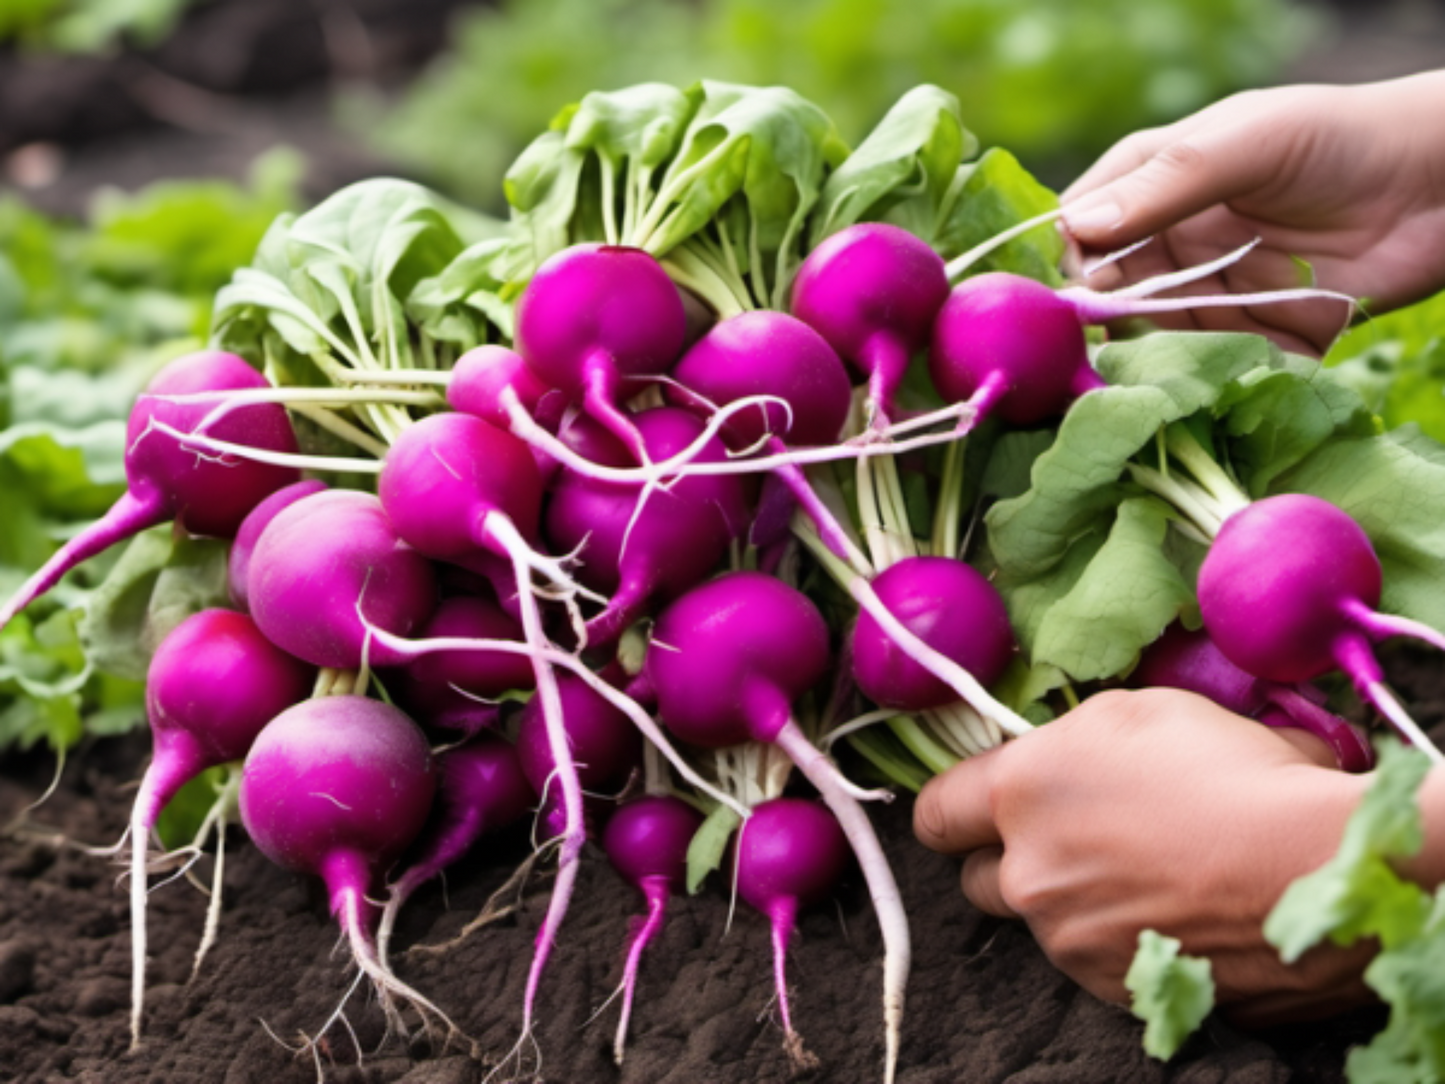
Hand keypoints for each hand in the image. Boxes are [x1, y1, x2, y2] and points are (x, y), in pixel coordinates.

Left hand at [913, 688, 1375, 1026]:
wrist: (1318, 865)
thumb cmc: (1233, 769)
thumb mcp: (1137, 714)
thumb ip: (1072, 745)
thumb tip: (1067, 759)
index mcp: (1020, 793)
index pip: (937, 811)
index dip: (955, 807)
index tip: (977, 806)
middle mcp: (1026, 874)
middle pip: (978, 876)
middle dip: (1008, 859)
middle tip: (1066, 839)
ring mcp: (1069, 941)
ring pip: (1041, 922)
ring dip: (1071, 901)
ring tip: (1143, 874)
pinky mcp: (1116, 989)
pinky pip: (1095, 962)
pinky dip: (1119, 941)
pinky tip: (1173, 914)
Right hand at [1059, 72, 1444, 354]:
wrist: (1441, 189)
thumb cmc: (1342, 140)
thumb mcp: (1247, 142)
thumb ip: (1166, 184)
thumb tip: (1076, 230)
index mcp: (1153, 182)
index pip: (1079, 223)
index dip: (1063, 257)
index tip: (1067, 288)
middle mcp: (1169, 240)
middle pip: (1101, 289)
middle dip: (1091, 316)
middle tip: (1094, 338)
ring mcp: (1204, 291)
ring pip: (1142, 334)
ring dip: (1132, 355)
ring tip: (1129, 371)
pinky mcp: (1243, 337)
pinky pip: (1198, 366)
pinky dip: (1183, 379)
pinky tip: (1174, 387)